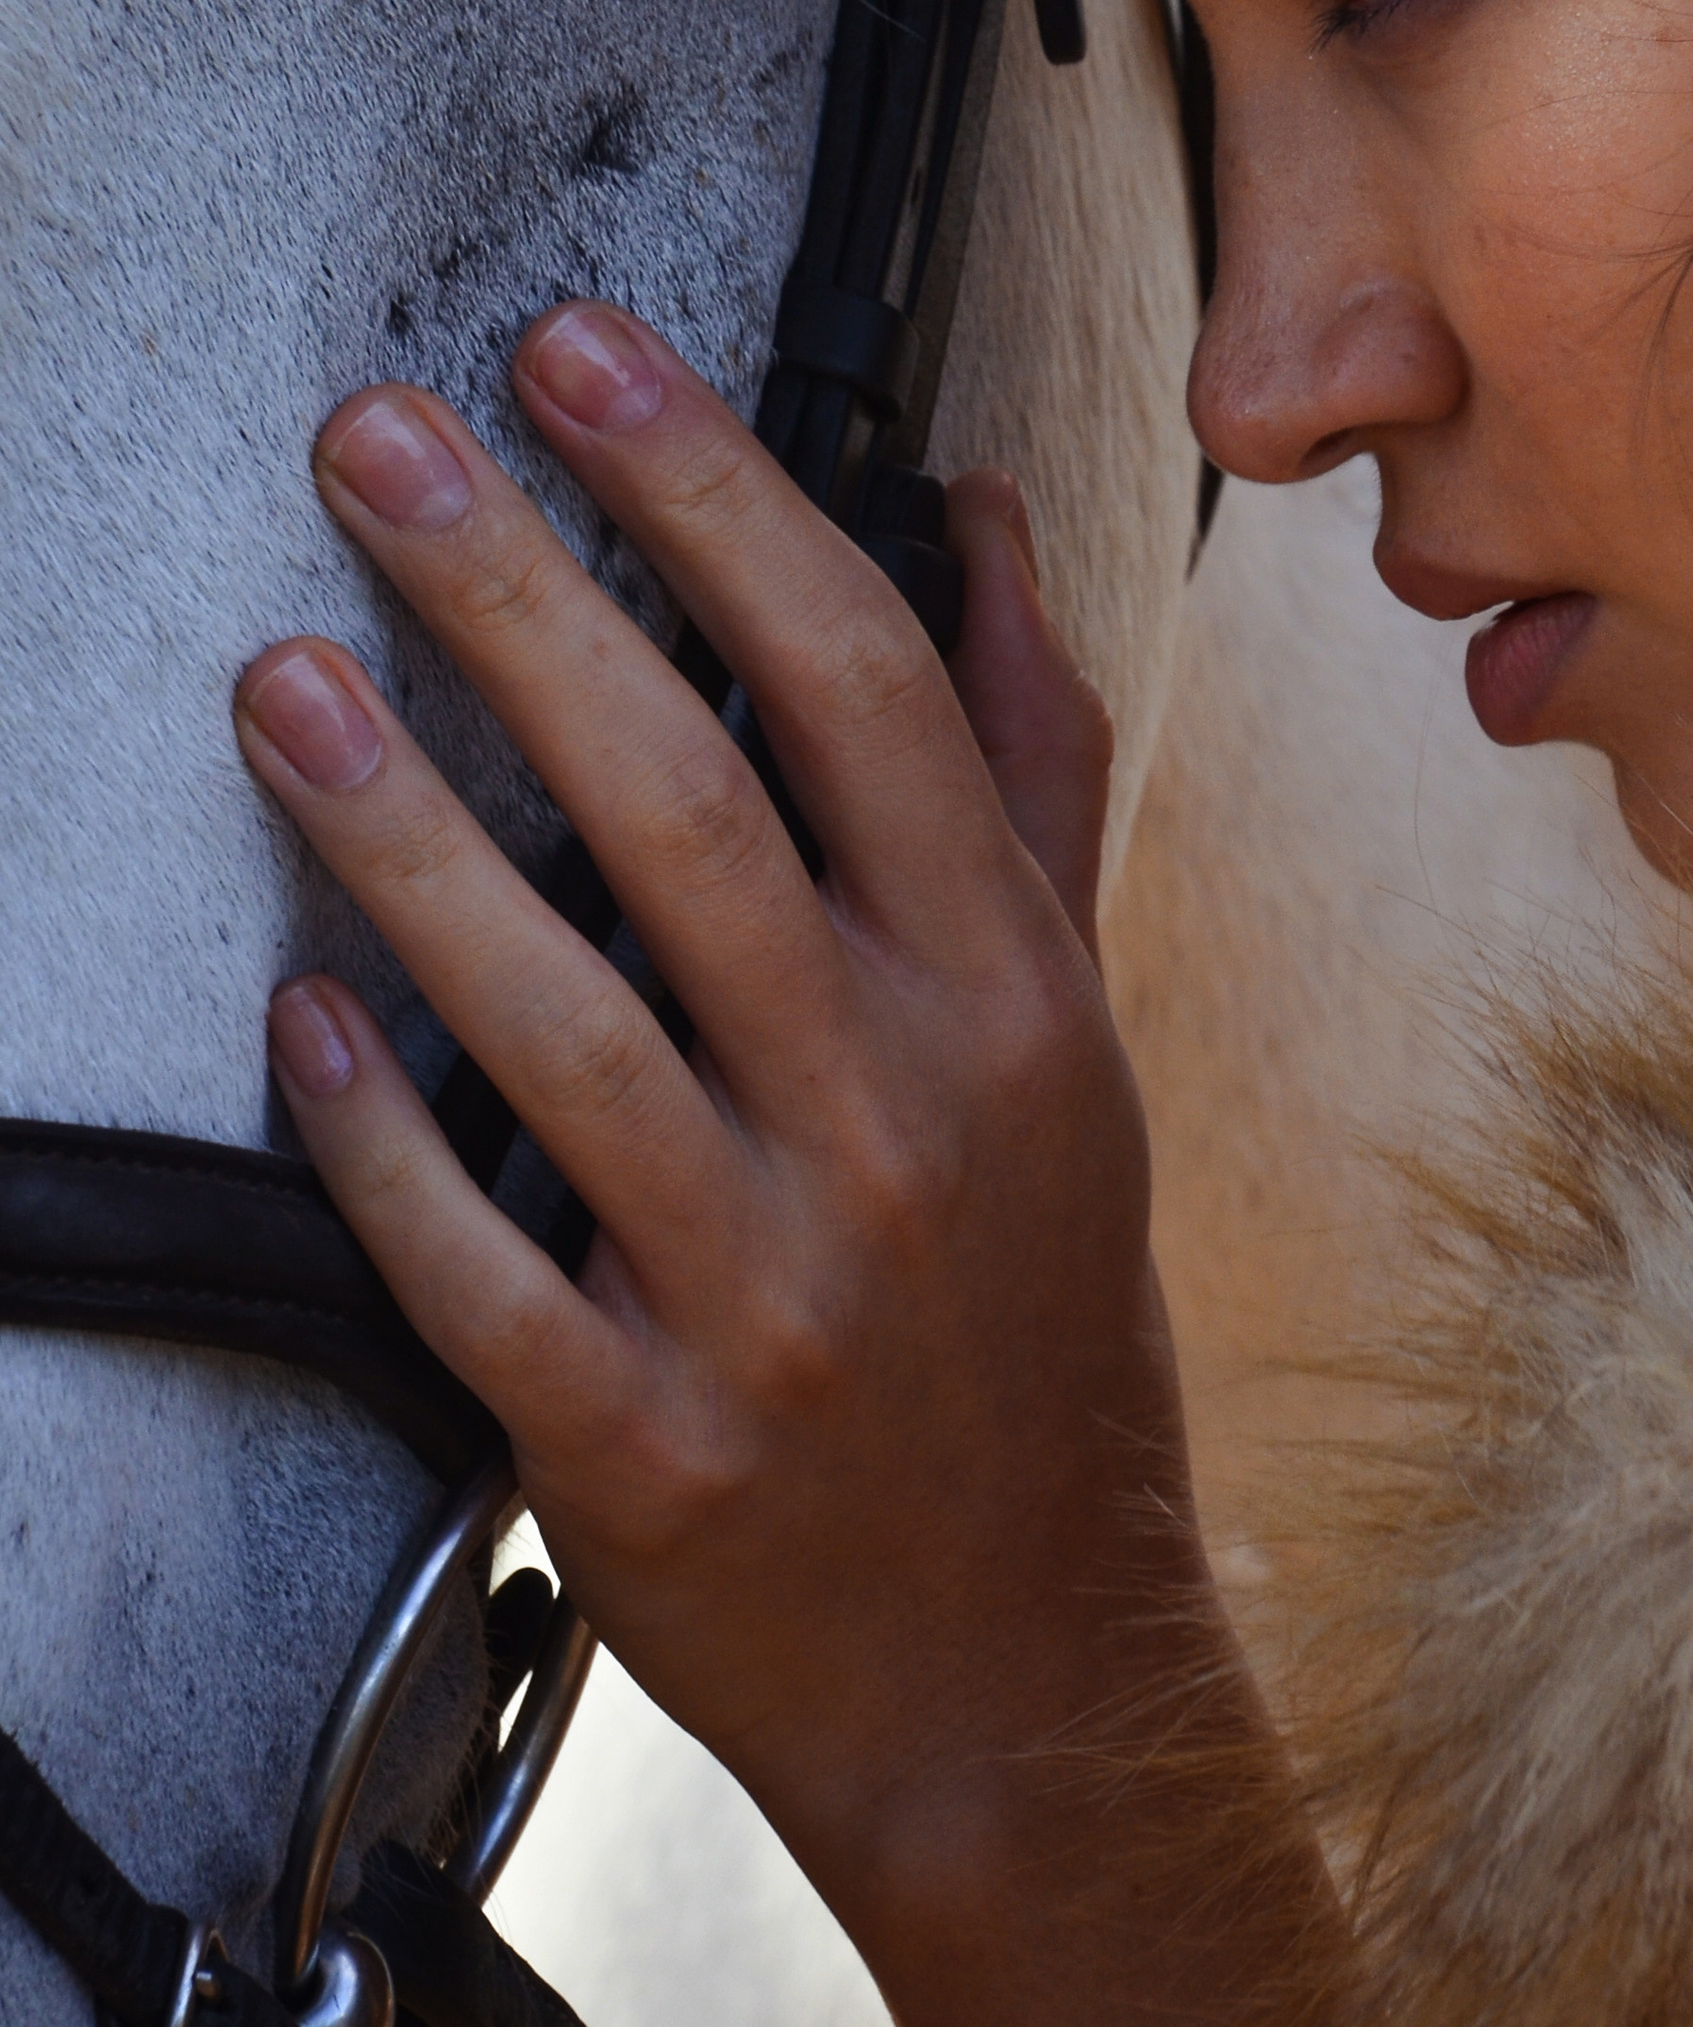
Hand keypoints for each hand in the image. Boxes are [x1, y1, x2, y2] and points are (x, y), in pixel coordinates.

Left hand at [233, 304, 1207, 1873]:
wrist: (1028, 1668)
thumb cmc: (1039, 1318)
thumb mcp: (1077, 1034)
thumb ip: (1024, 772)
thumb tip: (986, 523)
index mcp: (1009, 996)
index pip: (864, 688)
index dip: (717, 500)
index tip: (586, 358)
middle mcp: (903, 1118)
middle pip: (693, 809)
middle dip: (525, 597)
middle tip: (377, 443)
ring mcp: (773, 1290)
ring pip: (564, 1022)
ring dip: (406, 833)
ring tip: (281, 677)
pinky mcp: (643, 1444)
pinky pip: (482, 1266)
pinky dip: (385, 1139)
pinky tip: (298, 1015)